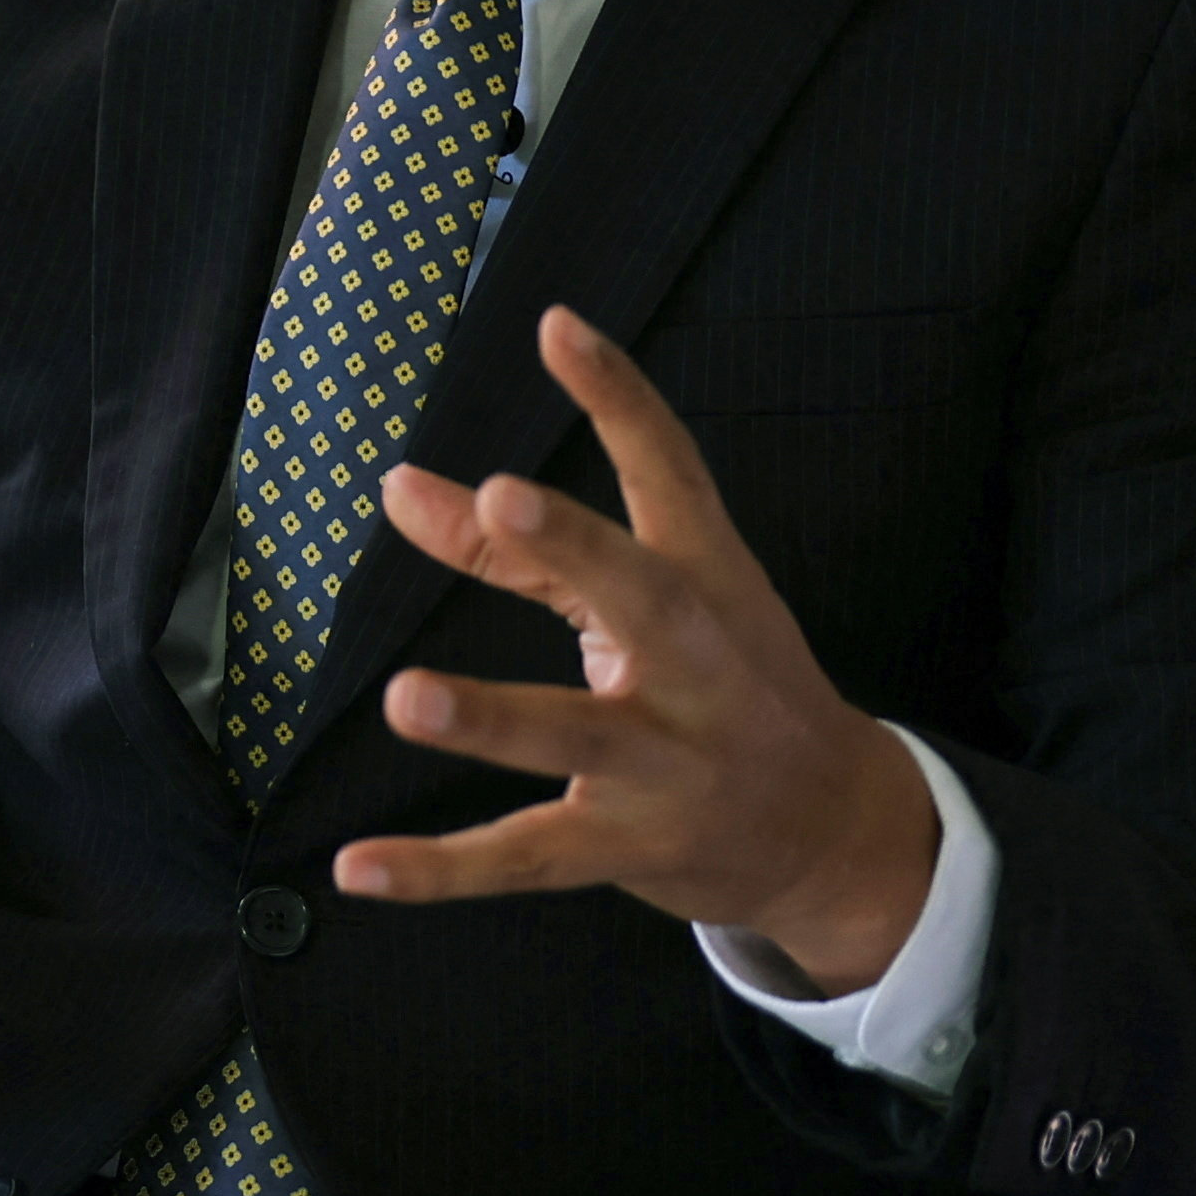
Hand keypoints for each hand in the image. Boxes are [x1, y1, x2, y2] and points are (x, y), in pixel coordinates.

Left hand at [334, 305, 938, 993]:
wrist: (837, 833)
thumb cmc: (725, 685)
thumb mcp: (649, 601)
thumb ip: (514, 549)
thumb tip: (393, 485)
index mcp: (705, 581)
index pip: (669, 471)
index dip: (618, 396)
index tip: (556, 326)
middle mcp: (695, 663)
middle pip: (640, 595)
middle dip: (574, 550)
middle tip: (502, 498)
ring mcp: (668, 761)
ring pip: (574, 736)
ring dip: (492, 718)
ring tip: (406, 699)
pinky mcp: (629, 846)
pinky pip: (525, 856)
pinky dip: (439, 869)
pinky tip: (358, 868)